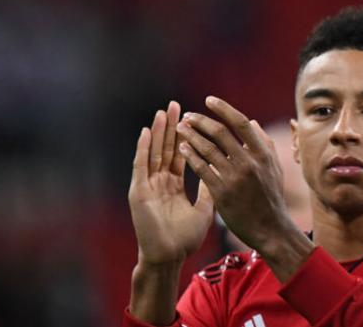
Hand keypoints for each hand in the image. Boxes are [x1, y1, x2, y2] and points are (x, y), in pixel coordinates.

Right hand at [128, 101, 214, 266]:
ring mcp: (148, 185)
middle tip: (176, 105)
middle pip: (167, 149)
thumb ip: (210, 187)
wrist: (169, 258)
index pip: (181, 153)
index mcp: (174, 185)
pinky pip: (141, 166)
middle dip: (172, 127)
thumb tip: (223, 168)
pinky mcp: (138, 192)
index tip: (194, 117)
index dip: (187, 136)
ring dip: (158, 132)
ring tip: (162, 112)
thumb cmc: (185, 238)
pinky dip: (143, 148)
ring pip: (154, 153)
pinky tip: (146, 132)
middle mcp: (160, 182)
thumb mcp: (204, 208)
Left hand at [177, 96, 312, 280]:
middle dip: (201, 121)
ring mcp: (235, 177)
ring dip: (191, 136)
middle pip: (221, 132)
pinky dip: (191, 156)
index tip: (209, 100)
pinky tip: (183, 148)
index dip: (224, 109)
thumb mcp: (274, 167)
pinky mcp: (222, 192)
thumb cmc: (271, 196)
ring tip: (180, 128)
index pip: (241, 123)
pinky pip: (202, 169)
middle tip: (187, 115)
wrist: (270, 228)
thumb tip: (251, 122)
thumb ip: (264, 143)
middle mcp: (249, 162)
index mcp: (263, 153)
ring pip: (208, 149)